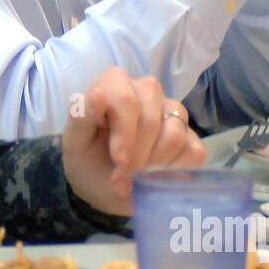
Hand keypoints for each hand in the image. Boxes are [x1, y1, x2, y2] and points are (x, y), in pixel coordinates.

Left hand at [62, 70, 205, 213]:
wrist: (103, 185)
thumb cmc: (87, 158)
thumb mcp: (74, 142)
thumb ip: (82, 117)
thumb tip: (98, 94)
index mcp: (115, 83)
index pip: (127, 101)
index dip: (125, 135)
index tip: (119, 162)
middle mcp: (147, 90)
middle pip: (151, 121)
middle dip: (136, 157)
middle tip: (121, 180)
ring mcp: (172, 110)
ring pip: (174, 136)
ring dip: (154, 165)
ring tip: (136, 176)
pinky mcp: (190, 135)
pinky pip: (193, 152)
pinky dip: (175, 170)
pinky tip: (157, 174)